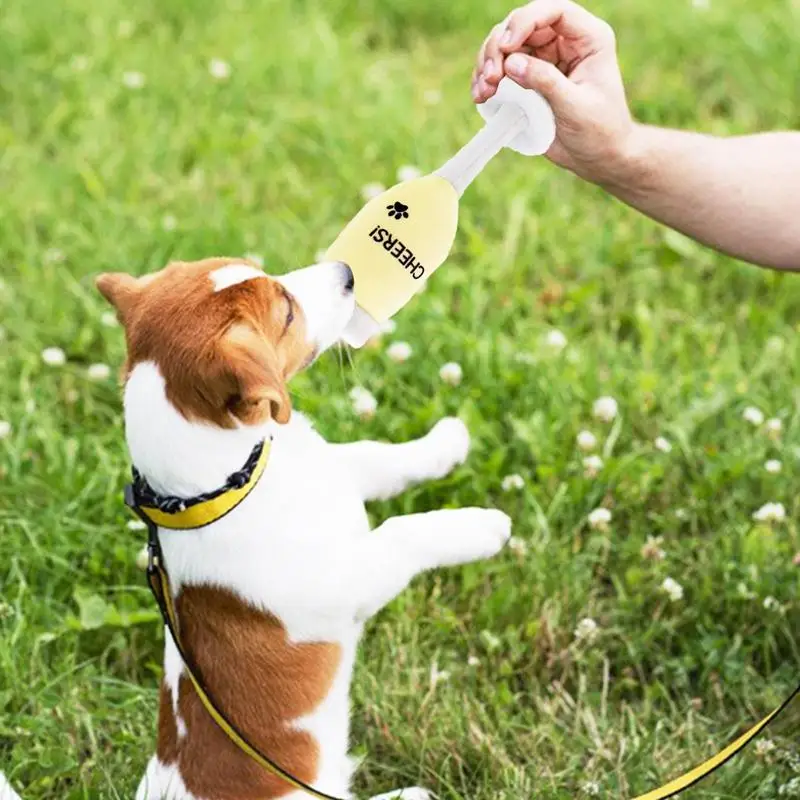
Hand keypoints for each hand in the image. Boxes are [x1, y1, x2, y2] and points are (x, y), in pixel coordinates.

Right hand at [472, 0, 637, 184]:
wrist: (598, 158)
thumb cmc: (599, 131)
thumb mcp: (576, 107)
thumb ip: (546, 82)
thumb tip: (511, 63)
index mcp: (587, 39)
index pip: (554, 12)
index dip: (526, 21)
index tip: (507, 46)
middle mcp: (564, 42)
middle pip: (522, 25)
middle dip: (499, 47)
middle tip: (490, 78)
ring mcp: (544, 59)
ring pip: (506, 45)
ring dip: (487, 63)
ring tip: (483, 92)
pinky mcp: (527, 79)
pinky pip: (501, 69)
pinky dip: (486, 80)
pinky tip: (481, 97)